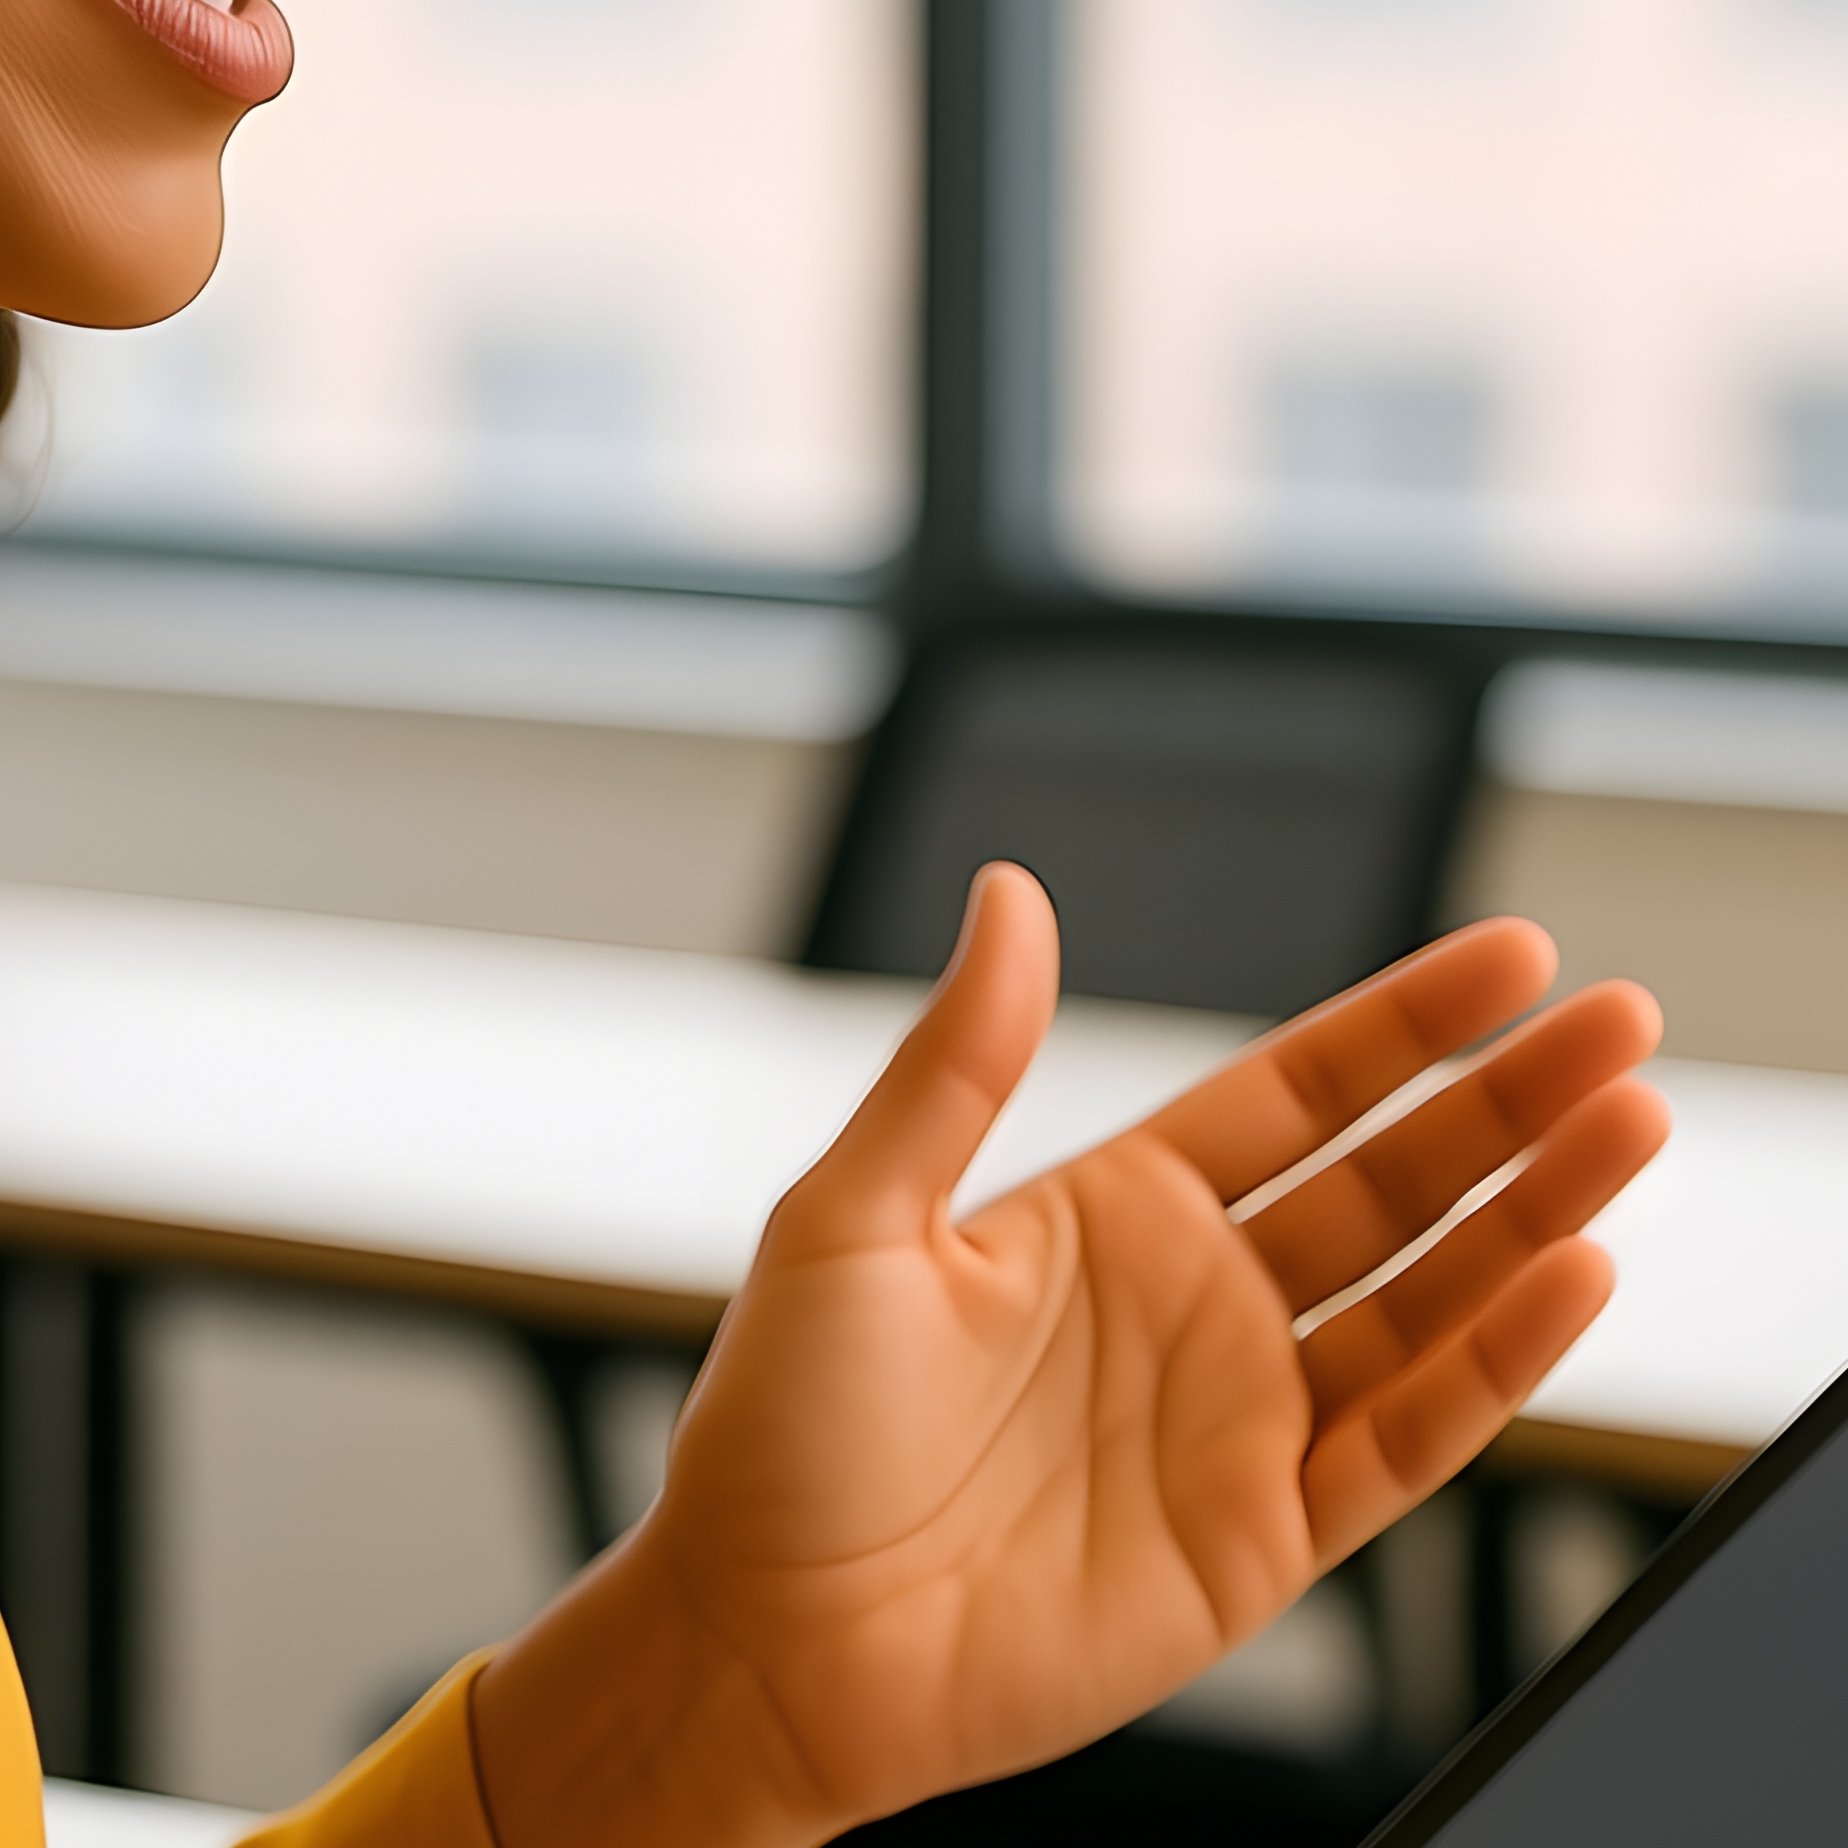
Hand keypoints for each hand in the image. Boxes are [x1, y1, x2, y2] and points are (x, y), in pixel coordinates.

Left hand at [476, 865, 1666, 1846]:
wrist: (765, 1641)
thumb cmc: (786, 1426)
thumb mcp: (856, 1211)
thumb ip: (958, 1060)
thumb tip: (1009, 891)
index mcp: (1116, 1208)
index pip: (1300, 1093)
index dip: (1408, 1025)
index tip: (1514, 956)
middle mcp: (1197, 1301)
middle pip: (1392, 1180)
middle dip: (1508, 1104)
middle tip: (1619, 1024)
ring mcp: (1239, 1419)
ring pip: (1426, 1298)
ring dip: (1534, 1218)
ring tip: (1627, 1129)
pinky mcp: (1261, 1538)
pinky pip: (1406, 1441)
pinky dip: (1494, 1368)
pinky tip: (1566, 1280)